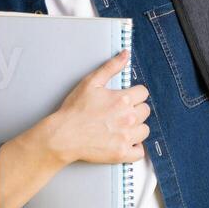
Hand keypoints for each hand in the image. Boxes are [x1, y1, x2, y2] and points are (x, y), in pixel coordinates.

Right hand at [45, 49, 149, 164]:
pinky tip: (125, 142)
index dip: (134, 94)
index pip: (143, 93)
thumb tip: (126, 54)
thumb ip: (111, 67)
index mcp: (123, 99)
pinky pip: (140, 152)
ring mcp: (126, 137)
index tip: (125, 99)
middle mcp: (128, 118)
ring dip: (136, 128)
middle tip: (120, 113)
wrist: (63, 135)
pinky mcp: (121, 153)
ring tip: (122, 127)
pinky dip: (135, 148)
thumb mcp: (91, 82)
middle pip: (145, 111)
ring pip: (145, 130)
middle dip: (135, 110)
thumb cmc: (74, 110)